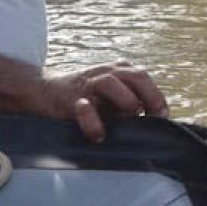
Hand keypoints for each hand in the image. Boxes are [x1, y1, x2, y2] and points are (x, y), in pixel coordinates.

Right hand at [40, 62, 168, 141]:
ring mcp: (87, 84)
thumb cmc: (85, 96)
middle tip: (156, 117)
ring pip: (111, 83)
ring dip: (127, 100)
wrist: (43, 90)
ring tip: (134, 115)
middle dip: (150, 95)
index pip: (144, 77)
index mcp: (118, 70)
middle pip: (135, 75)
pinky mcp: (69, 99)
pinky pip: (83, 107)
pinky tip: (100, 135)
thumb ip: (129, 103)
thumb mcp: (110, 95)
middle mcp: (105, 72)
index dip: (157, 96)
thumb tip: (152, 123)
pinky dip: (93, 121)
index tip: (163, 115)